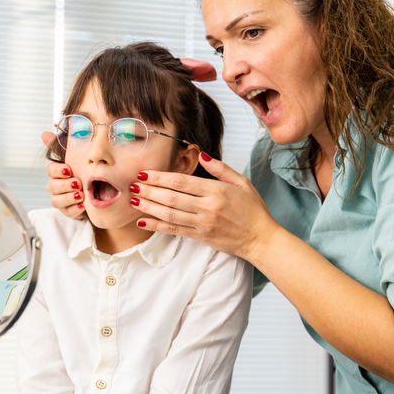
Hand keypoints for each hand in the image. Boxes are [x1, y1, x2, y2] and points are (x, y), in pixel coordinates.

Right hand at [42, 132, 85, 219]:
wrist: (99, 189)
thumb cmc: (83, 171)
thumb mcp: (76, 157)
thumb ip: (61, 146)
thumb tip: (44, 134)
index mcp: (57, 173)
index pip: (50, 170)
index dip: (58, 170)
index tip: (69, 169)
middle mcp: (55, 186)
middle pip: (53, 186)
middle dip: (65, 185)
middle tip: (78, 183)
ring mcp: (60, 199)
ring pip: (57, 201)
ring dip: (69, 198)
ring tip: (81, 195)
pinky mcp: (67, 211)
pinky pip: (67, 212)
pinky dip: (74, 209)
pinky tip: (83, 206)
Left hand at [131, 152, 279, 260]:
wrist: (261, 239)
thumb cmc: (254, 210)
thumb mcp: (242, 182)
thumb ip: (220, 168)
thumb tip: (201, 154)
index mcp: (216, 191)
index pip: (181, 182)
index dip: (160, 177)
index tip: (145, 173)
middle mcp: (207, 207)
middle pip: (171, 197)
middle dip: (149, 190)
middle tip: (132, 184)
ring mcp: (202, 223)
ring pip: (169, 214)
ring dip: (148, 207)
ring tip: (133, 200)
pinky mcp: (200, 237)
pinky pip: (174, 230)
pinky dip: (156, 226)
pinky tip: (142, 222)